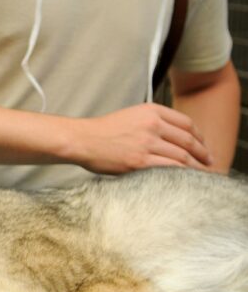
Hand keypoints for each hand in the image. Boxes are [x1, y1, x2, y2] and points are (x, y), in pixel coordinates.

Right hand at [74, 103, 212, 173]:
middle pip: (188, 140)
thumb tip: (173, 137)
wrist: (82, 139)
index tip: (204, 146)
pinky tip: (187, 180)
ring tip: (202, 174)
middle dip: (203, 153)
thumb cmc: (103, 131)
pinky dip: (182, 175)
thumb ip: (152, 122)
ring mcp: (147, 143)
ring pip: (182, 156)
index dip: (200, 136)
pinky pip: (170, 169)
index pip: (186, 123)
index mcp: (151, 111)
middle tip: (209, 162)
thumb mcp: (131, 115)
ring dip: (196, 167)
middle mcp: (152, 125)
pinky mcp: (140, 161)